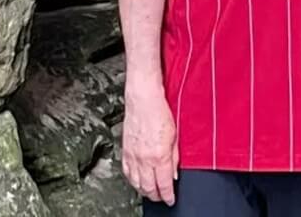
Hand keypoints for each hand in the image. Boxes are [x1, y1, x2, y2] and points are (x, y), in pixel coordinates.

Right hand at [122, 84, 178, 205]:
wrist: (143, 100)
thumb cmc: (160, 112)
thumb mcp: (175, 136)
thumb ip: (175, 158)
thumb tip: (174, 174)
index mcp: (159, 155)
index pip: (164, 184)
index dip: (168, 195)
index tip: (170, 200)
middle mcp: (144, 158)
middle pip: (149, 187)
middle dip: (156, 196)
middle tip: (161, 198)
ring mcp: (132, 156)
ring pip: (136, 182)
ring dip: (144, 190)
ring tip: (151, 192)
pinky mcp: (125, 151)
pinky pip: (127, 172)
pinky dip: (132, 180)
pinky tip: (137, 181)